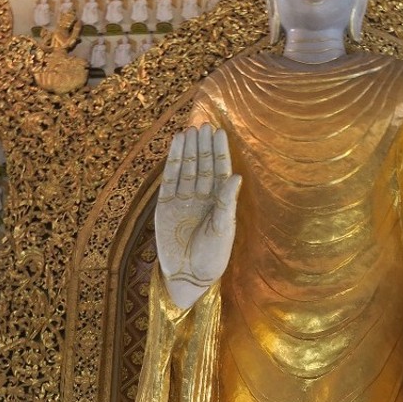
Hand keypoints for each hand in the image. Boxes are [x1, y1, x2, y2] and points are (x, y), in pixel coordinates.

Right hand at [155, 123, 241, 309]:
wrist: (187, 276)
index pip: (220, 171)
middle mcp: (202, 198)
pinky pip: (170, 178)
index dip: (220, 152)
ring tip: (189, 130)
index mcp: (220, 203)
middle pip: (204, 165)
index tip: (219, 132)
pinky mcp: (166, 205)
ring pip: (188, 169)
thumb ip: (226, 203)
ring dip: (189, 150)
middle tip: (203, 125)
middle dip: (203, 146)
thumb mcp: (223, 230)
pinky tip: (177, 145)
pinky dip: (173, 161)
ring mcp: (183, 200)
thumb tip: (237, 176)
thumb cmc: (212, 257)